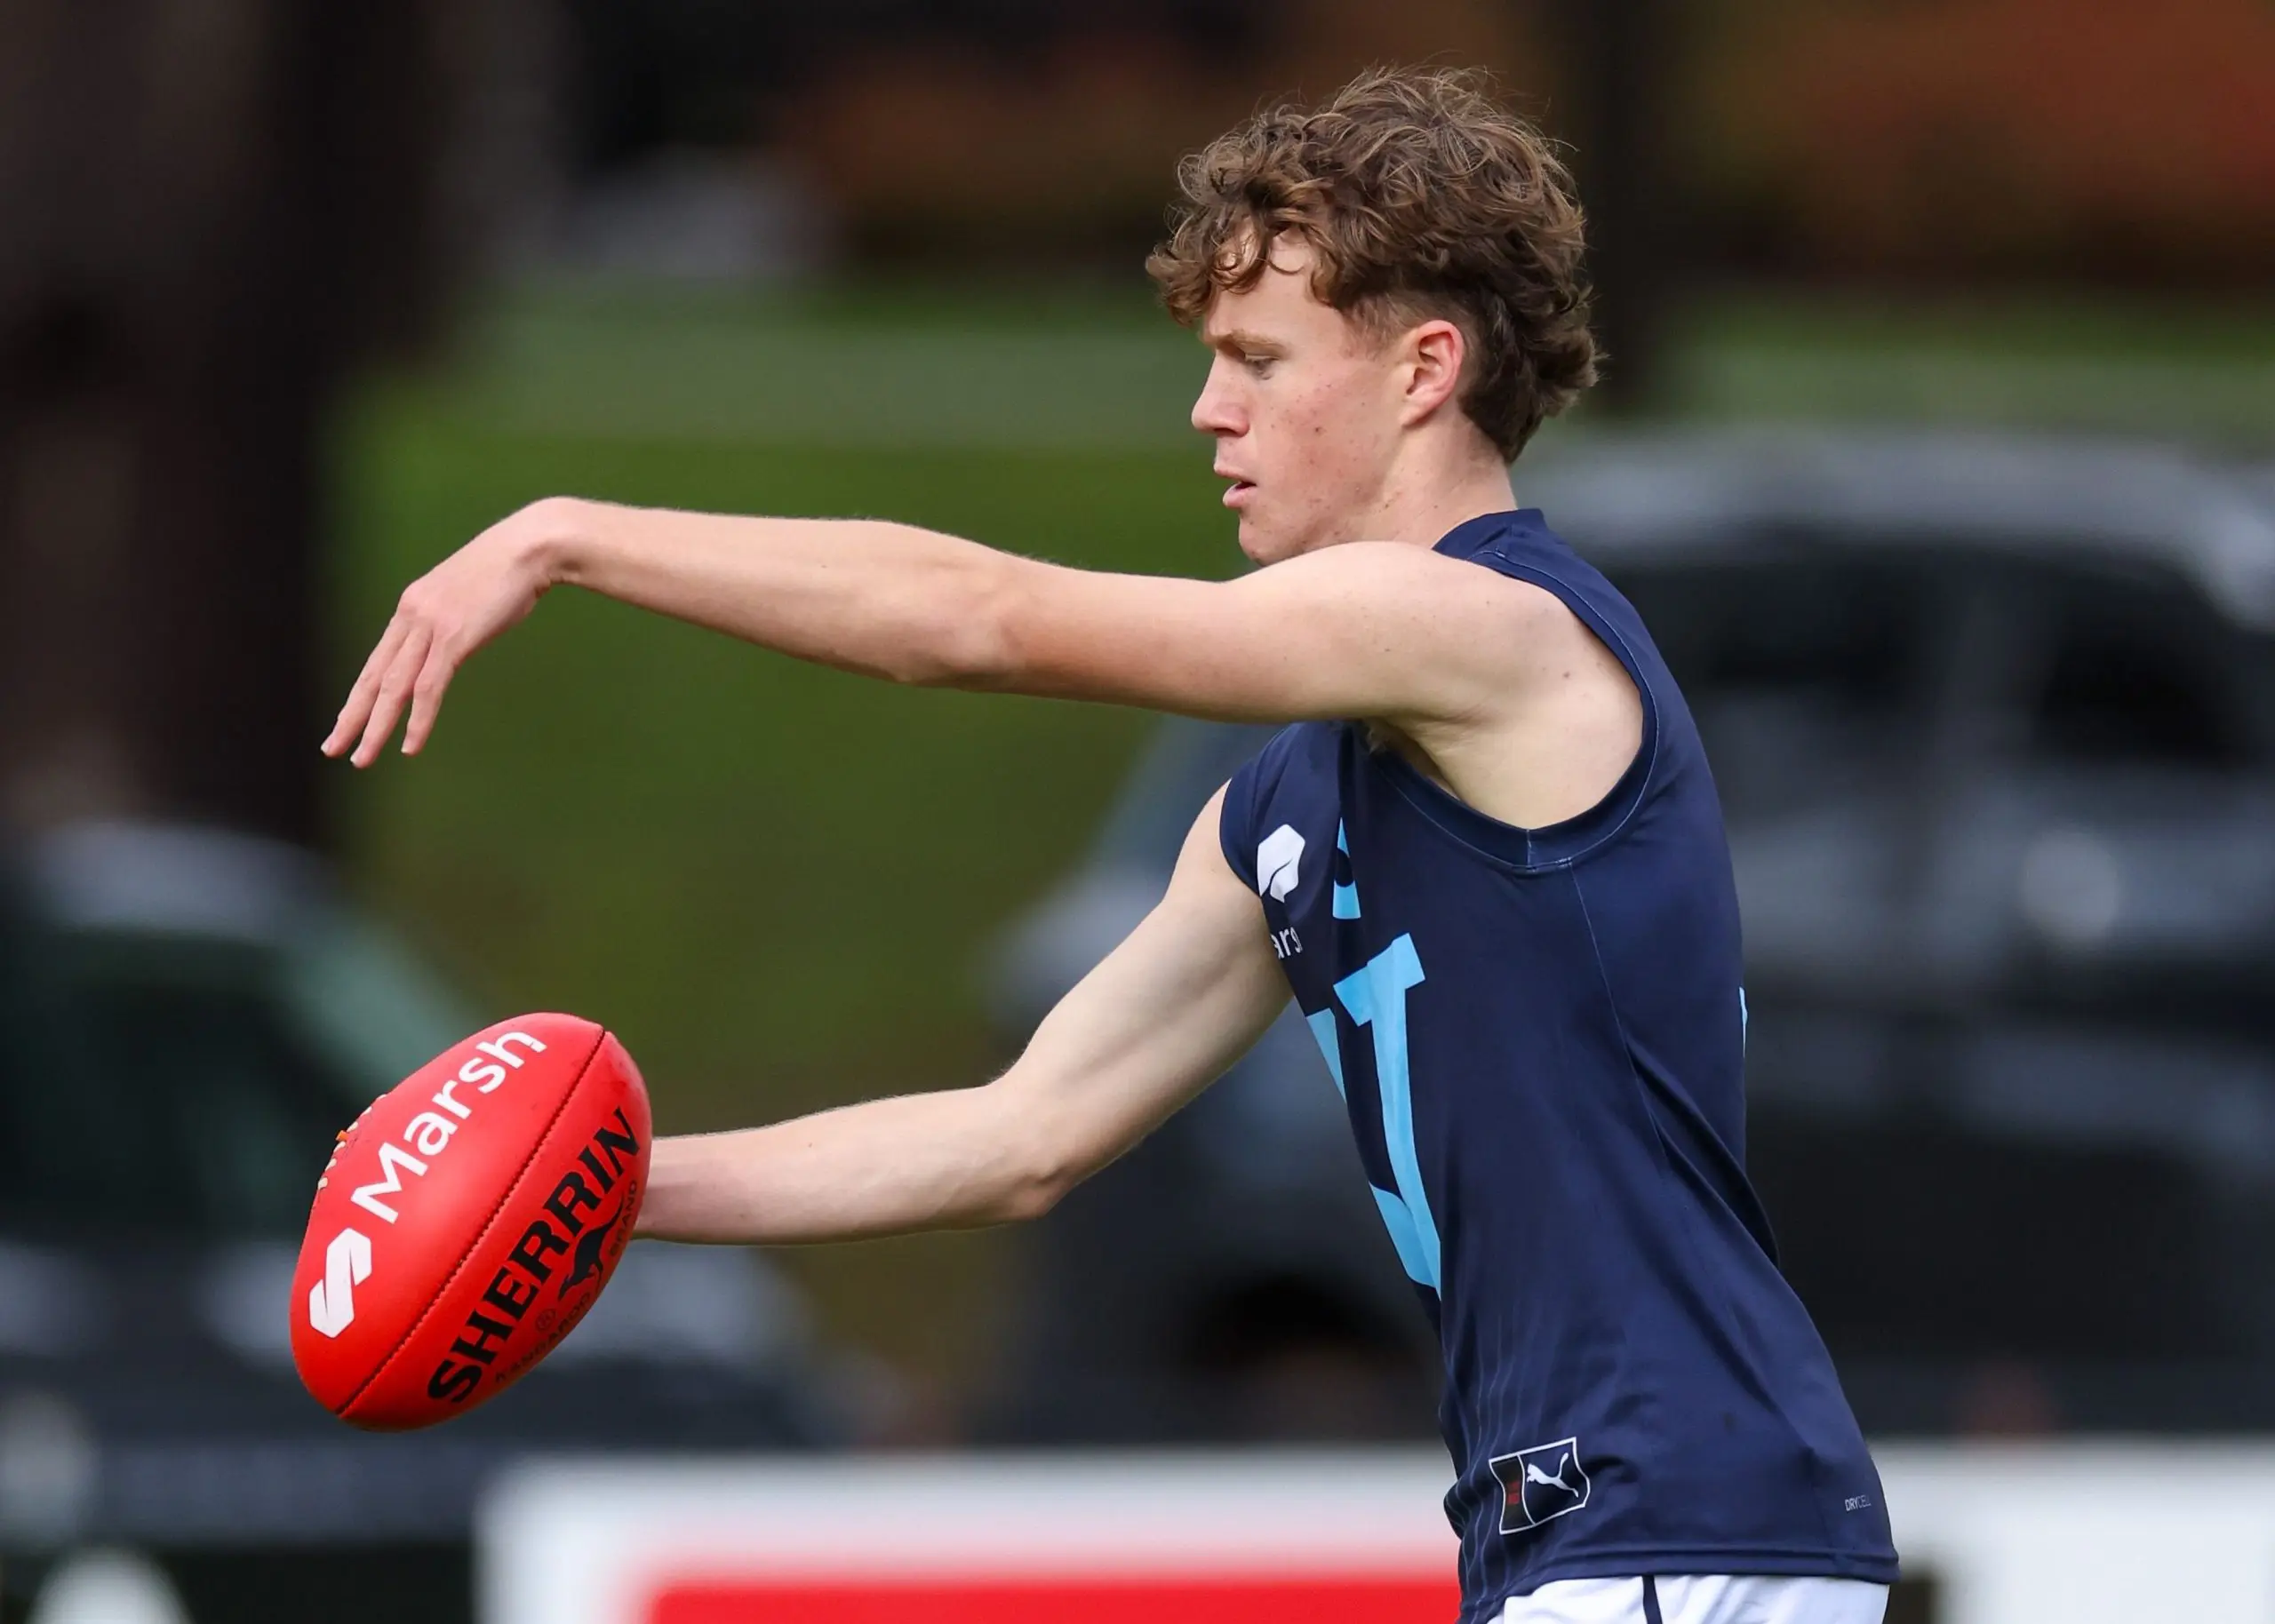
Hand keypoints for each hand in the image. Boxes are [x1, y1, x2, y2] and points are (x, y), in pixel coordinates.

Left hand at [322, 498, 577, 766]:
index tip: (345, 723)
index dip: (358, 696)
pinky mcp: (454, 637)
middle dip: (352, 717)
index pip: (377, 662)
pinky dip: (418, 720)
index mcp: (411, 608)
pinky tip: (410, 745)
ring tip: (363, 758)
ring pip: (394, 687)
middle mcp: (411, 617)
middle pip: (374, 677)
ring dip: (377, 727)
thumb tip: (452, 641)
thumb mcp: (466, 596)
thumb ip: (451, 621)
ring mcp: (430, 627)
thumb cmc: (508, 570)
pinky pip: (429, 687)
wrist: (529, 548)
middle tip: (333, 749)